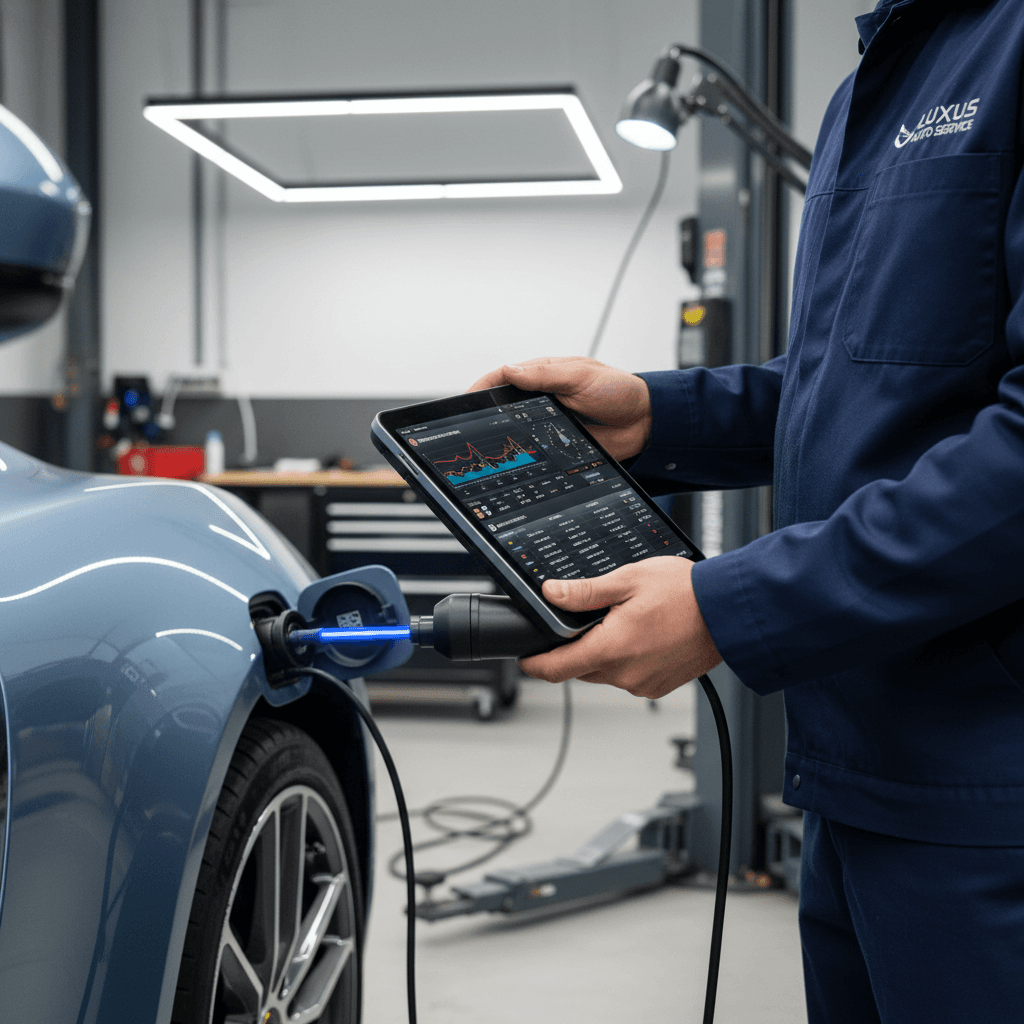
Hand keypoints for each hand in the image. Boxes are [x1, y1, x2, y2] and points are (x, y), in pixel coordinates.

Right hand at [468, 356, 651, 461]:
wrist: (646, 423)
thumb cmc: (619, 391)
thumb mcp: (581, 376)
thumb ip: (545, 374)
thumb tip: (509, 370)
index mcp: (546, 375)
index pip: (506, 377)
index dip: (485, 386)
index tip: (468, 397)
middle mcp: (544, 398)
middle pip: (506, 405)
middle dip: (488, 413)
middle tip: (472, 424)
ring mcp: (550, 422)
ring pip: (518, 429)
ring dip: (506, 434)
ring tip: (489, 442)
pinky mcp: (558, 444)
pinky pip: (536, 449)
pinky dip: (525, 452)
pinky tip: (516, 457)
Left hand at [519, 557, 722, 697]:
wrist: (728, 612)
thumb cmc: (685, 594)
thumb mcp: (628, 580)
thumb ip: (585, 592)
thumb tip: (552, 593)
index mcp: (611, 648)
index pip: (557, 668)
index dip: (535, 664)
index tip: (525, 658)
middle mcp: (625, 674)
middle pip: (581, 668)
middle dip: (577, 648)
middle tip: (591, 620)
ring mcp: (643, 683)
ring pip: (605, 672)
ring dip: (604, 652)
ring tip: (625, 622)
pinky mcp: (659, 686)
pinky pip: (629, 676)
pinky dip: (627, 660)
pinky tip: (643, 636)